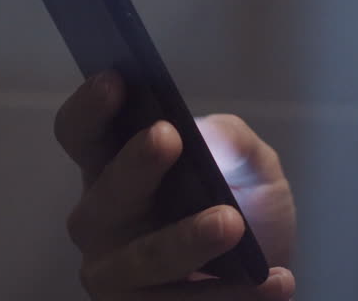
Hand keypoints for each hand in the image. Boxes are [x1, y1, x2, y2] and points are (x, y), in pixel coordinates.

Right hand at [54, 72, 296, 299]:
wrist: (268, 273)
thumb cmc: (244, 206)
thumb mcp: (253, 165)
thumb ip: (234, 141)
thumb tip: (206, 135)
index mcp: (115, 168)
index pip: (82, 134)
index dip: (90, 108)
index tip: (116, 79)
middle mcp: (102, 221)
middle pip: (103, 196)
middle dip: (134, 166)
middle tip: (168, 137)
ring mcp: (116, 275)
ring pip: (140, 260)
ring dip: (184, 241)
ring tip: (231, 224)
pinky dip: (230, 296)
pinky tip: (276, 281)